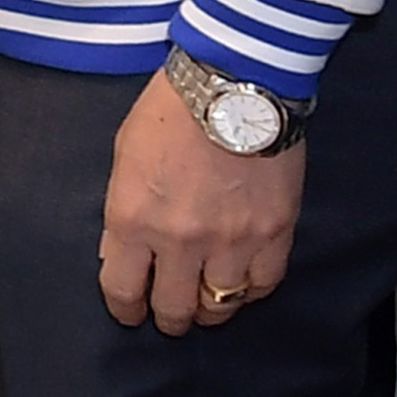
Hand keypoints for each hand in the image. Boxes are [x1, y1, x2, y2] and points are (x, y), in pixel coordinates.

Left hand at [100, 62, 307, 333]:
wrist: (236, 79)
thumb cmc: (171, 109)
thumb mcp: (124, 156)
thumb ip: (124, 211)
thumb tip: (121, 254)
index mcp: (134, 219)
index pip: (123, 290)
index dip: (126, 310)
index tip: (131, 313)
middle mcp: (180, 240)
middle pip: (174, 309)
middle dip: (169, 317)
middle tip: (171, 313)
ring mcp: (232, 240)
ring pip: (219, 305)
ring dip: (210, 309)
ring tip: (207, 301)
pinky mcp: (274, 233)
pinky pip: (263, 285)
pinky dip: (250, 291)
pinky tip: (242, 282)